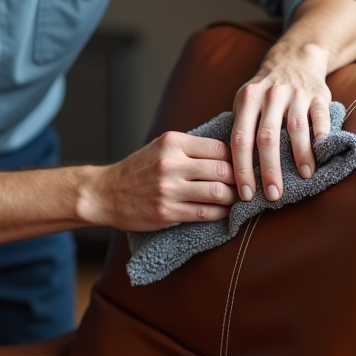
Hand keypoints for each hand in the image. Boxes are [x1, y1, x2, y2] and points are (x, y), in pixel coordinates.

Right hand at [82, 132, 236, 231]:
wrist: (106, 193)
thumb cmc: (139, 169)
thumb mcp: (161, 146)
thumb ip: (191, 148)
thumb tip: (232, 152)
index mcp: (173, 142)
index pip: (220, 147)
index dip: (238, 158)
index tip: (245, 166)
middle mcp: (171, 163)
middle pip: (224, 170)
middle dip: (241, 179)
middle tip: (249, 185)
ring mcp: (169, 189)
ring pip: (218, 193)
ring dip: (234, 198)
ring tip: (238, 199)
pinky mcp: (167, 212)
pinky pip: (205, 213)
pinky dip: (221, 214)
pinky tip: (224, 212)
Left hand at [230, 42, 331, 202]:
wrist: (295, 59)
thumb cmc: (265, 90)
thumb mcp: (246, 101)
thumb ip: (241, 127)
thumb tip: (231, 171)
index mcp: (248, 99)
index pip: (240, 139)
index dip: (242, 169)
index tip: (245, 194)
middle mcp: (270, 95)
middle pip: (266, 138)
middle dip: (269, 170)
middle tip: (273, 195)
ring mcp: (295, 94)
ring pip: (295, 129)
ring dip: (300, 156)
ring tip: (304, 178)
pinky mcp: (318, 95)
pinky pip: (320, 119)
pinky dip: (321, 138)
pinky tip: (321, 157)